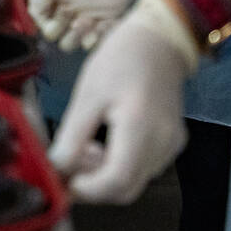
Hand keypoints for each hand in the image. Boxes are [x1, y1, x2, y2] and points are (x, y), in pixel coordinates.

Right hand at [30, 0, 214, 50]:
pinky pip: (107, 30)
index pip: (40, 9)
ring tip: (81, 26)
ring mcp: (96, 1)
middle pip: (58, 26)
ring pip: (80, 34)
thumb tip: (38, 4)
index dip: (39, 17)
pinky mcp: (120, 3)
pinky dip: (99, 38)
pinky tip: (95, 33)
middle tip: (63, 23)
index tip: (44, 16)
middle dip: (56, 32)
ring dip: (76, 38)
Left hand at [48, 0, 196, 203]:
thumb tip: (57, 168)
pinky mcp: (173, 142)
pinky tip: (106, 140)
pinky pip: (144, 166)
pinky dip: (121, 163)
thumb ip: (71, 136)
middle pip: (126, 189)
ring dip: (105, 173)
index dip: (88, 189)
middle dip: (93, 184)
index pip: (117, 181)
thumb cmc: (121, 59)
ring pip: (135, 180)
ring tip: (86, 145)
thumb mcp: (87, 95)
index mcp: (139, 126)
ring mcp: (171, 144)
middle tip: (71, 162)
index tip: (66, 180)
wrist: (158, 41)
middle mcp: (162, 142)